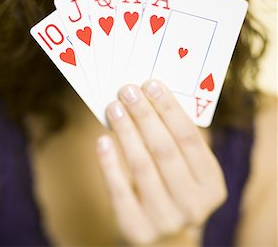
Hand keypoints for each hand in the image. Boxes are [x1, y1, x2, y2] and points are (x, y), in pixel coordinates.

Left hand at [96, 80, 226, 244]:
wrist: (162, 223)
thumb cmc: (173, 180)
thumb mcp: (187, 163)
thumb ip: (174, 135)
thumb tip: (146, 94)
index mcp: (212, 183)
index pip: (190, 138)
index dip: (169, 109)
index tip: (151, 84)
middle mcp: (194, 206)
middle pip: (164, 150)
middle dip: (144, 116)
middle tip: (127, 90)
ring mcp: (166, 221)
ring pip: (141, 167)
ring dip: (126, 132)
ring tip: (114, 107)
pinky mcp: (138, 230)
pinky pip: (120, 191)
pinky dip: (110, 163)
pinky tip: (102, 139)